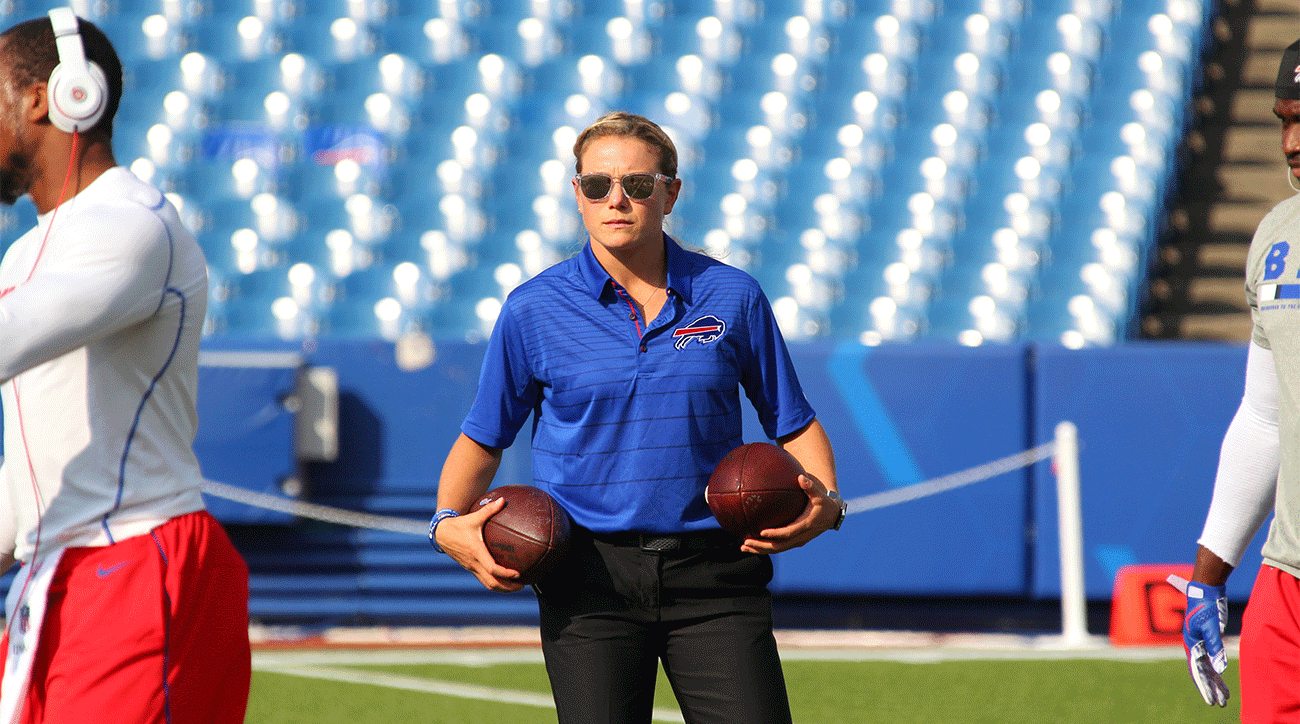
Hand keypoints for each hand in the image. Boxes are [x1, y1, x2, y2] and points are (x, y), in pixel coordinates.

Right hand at [435, 497, 524, 592]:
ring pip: (488, 585)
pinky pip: (484, 580)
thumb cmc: (460, 525)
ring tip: (517, 586)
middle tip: (523, 585)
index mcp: (476, 551)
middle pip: (492, 582)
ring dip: (503, 589)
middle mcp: (474, 563)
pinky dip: (496, 584)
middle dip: (508, 587)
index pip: (492, 568)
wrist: (442, 534)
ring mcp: (472, 568)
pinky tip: (506, 581)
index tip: (518, 573)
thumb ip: (489, 509)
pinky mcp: (471, 568)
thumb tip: (503, 500)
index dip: (505, 573)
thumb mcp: (474, 517)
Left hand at [740, 474, 839, 554]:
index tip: (762, 532)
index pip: (788, 533)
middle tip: (745, 543)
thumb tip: (801, 477)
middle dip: (761, 547)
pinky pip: (778, 546)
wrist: (832, 516)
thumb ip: (810, 487)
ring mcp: (797, 541)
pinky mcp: (794, 542)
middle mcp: (801, 537)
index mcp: (805, 526)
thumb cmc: (823, 503)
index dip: (775, 534)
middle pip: (779, 546)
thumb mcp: (818, 495)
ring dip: (760, 550)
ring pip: (777, 549)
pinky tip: (751, 543)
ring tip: (743, 547)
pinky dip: (765, 547)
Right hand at [1168, 574, 1229, 706]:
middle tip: (1219, 704)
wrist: (1204, 589)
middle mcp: (1193, 645)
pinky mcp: (1206, 638)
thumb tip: (1220, 668)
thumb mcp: (1213, 628)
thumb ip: (1215, 648)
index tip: (1211, 700)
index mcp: (1191, 644)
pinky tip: (1221, 678)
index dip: (1204, 687)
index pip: (1197, 671)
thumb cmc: (1206, 607)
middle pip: (1201, 672)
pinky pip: (1210, 658)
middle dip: (1210, 688)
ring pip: (1206, 667)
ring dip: (1215, 681)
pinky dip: (1216, 670)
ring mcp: (1199, 642)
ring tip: (1223, 696)